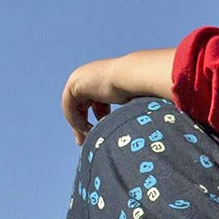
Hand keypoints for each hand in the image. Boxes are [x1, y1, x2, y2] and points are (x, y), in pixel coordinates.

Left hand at [61, 50, 176, 139]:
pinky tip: (89, 131)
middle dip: (81, 124)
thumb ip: (134, 112)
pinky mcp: (74, 85)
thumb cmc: (142, 89)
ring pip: (72, 109)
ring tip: (88, 139)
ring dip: (79, 126)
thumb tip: (149, 127)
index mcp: (101, 77)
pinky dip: (76, 122)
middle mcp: (87, 75)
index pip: (91, 100)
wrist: (135, 76)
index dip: (93, 117)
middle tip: (83, 142)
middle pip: (79, 105)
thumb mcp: (135, 103)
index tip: (97, 133)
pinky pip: (69, 109)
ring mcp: (79, 78)